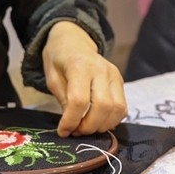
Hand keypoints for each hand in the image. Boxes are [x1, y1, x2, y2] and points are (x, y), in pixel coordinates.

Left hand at [42, 21, 126, 136]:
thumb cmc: (59, 60)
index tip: (63, 131)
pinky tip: (98, 121)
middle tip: (76, 131)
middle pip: (103, 106)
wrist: (73, 42)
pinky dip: (112, 120)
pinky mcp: (120, 81)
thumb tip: (72, 126)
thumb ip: (64, 100)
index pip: (79, 100)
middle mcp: (101, 69)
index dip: (71, 120)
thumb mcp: (52, 78)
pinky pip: (122, 107)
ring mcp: (114, 75)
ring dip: (102, 125)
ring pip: (117, 109)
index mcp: (79, 65)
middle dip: (89, 126)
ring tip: (87, 127)